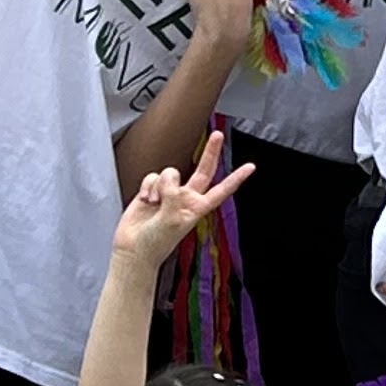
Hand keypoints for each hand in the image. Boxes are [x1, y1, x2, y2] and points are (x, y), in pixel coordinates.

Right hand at [110, 133, 252, 272]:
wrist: (134, 250)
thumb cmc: (155, 242)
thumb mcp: (172, 220)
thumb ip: (174, 196)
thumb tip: (169, 179)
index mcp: (197, 208)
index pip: (222, 190)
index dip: (236, 178)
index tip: (251, 167)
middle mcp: (186, 198)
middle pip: (203, 170)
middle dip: (210, 152)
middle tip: (217, 135)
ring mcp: (170, 193)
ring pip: (170, 173)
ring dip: (158, 186)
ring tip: (154, 205)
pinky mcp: (153, 191)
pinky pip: (152, 177)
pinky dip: (147, 187)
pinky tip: (145, 201)